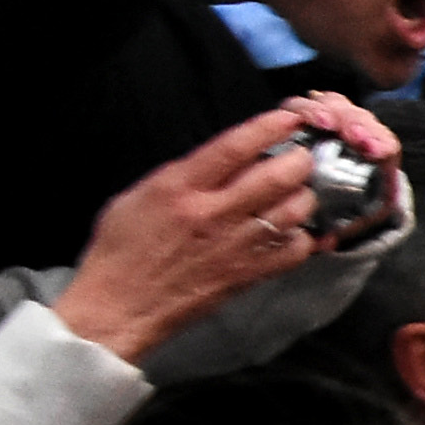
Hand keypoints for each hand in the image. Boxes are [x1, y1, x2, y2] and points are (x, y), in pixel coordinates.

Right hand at [50, 102, 352, 363]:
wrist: (119, 306)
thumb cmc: (124, 251)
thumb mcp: (140, 195)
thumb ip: (184, 173)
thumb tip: (223, 158)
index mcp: (180, 189)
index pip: (234, 147)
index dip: (268, 128)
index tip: (288, 118)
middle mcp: (213, 215)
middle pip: (277, 177)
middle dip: (298, 161)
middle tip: (300, 158)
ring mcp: (236, 246)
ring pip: (294, 211)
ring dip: (304, 196)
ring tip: (298, 192)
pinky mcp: (249, 274)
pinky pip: (295, 250)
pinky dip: (302, 236)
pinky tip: (292, 231)